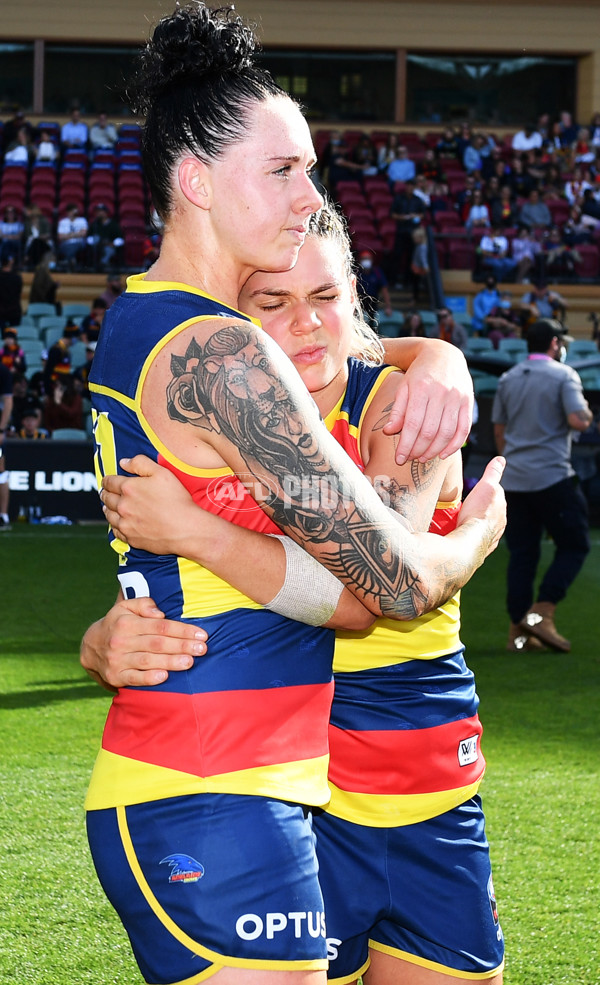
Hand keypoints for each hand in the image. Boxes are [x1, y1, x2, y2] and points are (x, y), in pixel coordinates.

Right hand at [80, 596, 207, 689]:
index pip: (160, 626)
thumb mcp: (125, 607)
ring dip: (170, 662)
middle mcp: (121, 641)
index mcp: (127, 622)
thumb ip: (143, 603)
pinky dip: (149, 678)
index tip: (201, 634)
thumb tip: (160, 612)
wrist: (90, 647)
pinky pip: (134, 678)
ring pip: (148, 661)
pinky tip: (164, 677)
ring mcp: (117, 660)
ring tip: (190, 662)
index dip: (182, 630)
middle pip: (157, 643)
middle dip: (182, 646)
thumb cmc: (117, 624)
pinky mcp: (115, 676)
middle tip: (202, 649)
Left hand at [101, 455, 197, 554]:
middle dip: (105, 493)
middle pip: (106, 498)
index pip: (109, 482)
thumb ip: (140, 463)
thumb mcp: (162, 473)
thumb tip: (123, 462)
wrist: (185, 529)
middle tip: (106, 492)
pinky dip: (114, 526)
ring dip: (107, 509)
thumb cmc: (176, 501)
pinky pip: (116, 531)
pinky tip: (117, 523)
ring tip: (108, 507)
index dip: (107, 480)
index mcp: (129, 488)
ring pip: (109, 515)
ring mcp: (126, 524)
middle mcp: (123, 506)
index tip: (107, 480)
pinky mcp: (131, 538)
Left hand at [383, 339, 473, 462]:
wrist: (442, 355)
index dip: (406, 445)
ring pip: (447, 433)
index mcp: (422, 388)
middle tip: (410, 458)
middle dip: (418, 450)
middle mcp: (441, 393)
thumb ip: (397, 411)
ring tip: (423, 458)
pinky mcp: (468, 402)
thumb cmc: (419, 374)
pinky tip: (443, 454)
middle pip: (430, 431)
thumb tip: (388, 432)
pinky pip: (464, 429)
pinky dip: (454, 445)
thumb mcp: (403, 388)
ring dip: (434, 451)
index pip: (413, 424)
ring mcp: (457, 398)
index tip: (399, 459)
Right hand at [458, 456, 506, 557]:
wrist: (467, 545)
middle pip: (489, 513)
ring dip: (475, 523)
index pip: (496, 496)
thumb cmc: (477, 514)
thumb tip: (500, 459)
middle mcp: (499, 526)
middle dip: (480, 508)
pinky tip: (461, 534)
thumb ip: (493, 473)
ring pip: (483, 527)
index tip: (475, 489)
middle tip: (466, 504)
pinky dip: (470, 536)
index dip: (485, 490)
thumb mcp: (486, 486)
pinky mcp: (479, 551)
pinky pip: (475, 541)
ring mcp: (489, 539)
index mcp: (501, 510)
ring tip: (462, 519)